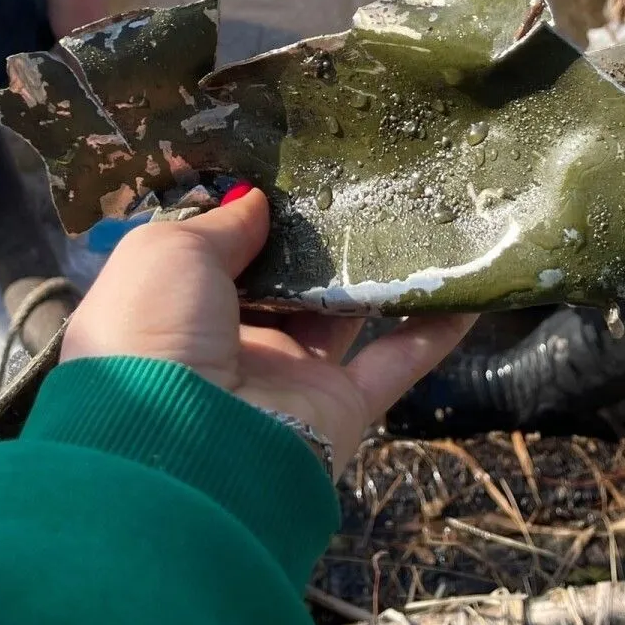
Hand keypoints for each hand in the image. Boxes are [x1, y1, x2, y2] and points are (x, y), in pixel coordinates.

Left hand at [58, 189, 474, 471]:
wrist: (187, 450)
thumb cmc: (156, 336)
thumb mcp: (167, 255)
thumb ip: (219, 225)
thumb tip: (258, 203)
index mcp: (179, 310)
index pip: (222, 257)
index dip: (253, 218)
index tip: (294, 174)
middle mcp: (236, 343)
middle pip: (291, 282)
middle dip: (322, 238)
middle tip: (365, 182)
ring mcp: (292, 377)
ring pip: (348, 314)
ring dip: (381, 272)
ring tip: (421, 215)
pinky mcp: (342, 407)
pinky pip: (398, 361)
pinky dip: (435, 328)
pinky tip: (469, 289)